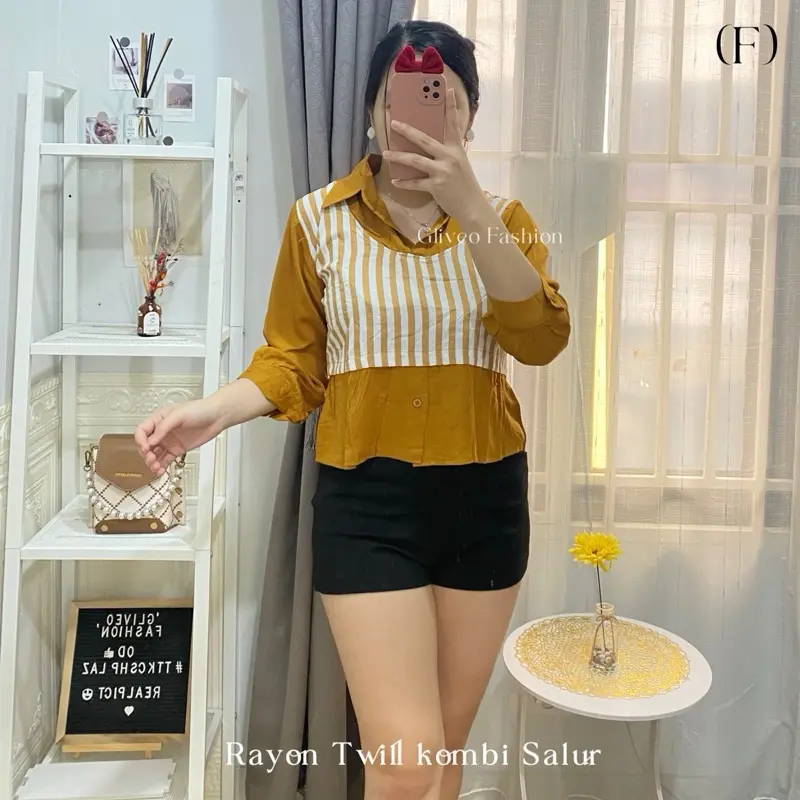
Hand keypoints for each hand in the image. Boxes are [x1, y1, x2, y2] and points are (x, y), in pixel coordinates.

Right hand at [134, 398, 223, 475]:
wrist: (217, 416)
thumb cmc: (199, 410)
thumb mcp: (179, 414)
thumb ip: (163, 427)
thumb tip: (151, 441)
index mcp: (158, 419)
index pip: (142, 431)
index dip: (140, 440)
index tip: (146, 448)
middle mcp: (162, 431)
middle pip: (146, 445)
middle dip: (146, 454)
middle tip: (151, 459)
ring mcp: (169, 441)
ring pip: (155, 454)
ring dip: (152, 462)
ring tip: (156, 468)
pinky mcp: (178, 449)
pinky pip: (166, 460)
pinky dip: (161, 466)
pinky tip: (160, 471)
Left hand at [382, 88, 486, 221]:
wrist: (472, 206)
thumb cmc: (465, 184)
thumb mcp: (460, 164)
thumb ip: (447, 154)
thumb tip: (428, 147)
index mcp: (456, 149)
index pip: (453, 124)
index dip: (450, 106)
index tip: (447, 90)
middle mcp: (449, 157)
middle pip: (424, 140)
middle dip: (407, 131)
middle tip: (394, 123)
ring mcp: (442, 171)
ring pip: (415, 160)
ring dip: (398, 157)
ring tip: (386, 153)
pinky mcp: (436, 186)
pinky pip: (415, 183)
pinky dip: (404, 182)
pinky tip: (394, 180)